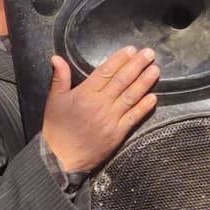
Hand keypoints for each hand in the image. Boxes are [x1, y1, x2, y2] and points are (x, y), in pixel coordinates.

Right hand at [40, 47, 160, 174]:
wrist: (61, 159)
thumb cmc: (57, 128)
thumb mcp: (54, 101)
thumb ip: (59, 78)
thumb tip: (57, 57)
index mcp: (84, 94)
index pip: (105, 72)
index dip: (119, 59)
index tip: (131, 50)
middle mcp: (100, 104)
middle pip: (122, 81)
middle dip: (137, 65)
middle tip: (149, 53)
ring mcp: (111, 119)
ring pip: (131, 96)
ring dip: (144, 82)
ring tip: (155, 70)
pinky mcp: (117, 134)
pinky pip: (133, 118)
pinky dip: (144, 107)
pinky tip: (153, 97)